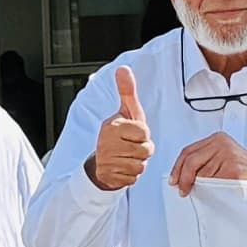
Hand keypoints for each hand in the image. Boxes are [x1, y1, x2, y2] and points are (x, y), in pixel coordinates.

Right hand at [89, 70, 153, 190]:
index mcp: (112, 126)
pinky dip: (132, 175)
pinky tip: (123, 167)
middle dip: (143, 150)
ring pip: (141, 165)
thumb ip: (127, 91)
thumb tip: (123, 69)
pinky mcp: (109, 177)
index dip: (143, 134)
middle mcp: (106, 143)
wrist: (102, 161)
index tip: (134, 133)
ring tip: (128, 156)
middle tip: (132, 146)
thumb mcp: (126, 112)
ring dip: (138, 162)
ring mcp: (107, 161)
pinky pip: (134, 178)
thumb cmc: (119, 133)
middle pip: (145, 150)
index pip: (144, 132)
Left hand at [167, 129, 246, 189]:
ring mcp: (228, 156)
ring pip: (201, 174)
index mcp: (217, 139)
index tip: (174, 179)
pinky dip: (211, 189)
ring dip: (199, 185)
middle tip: (182, 189)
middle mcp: (221, 144)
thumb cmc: (244, 169)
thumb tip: (181, 174)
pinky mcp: (233, 170)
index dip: (177, 167)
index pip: (188, 151)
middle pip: (190, 161)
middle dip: (183, 178)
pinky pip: (213, 182)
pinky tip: (217, 189)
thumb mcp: (222, 157)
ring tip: (207, 188)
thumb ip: (204, 160)